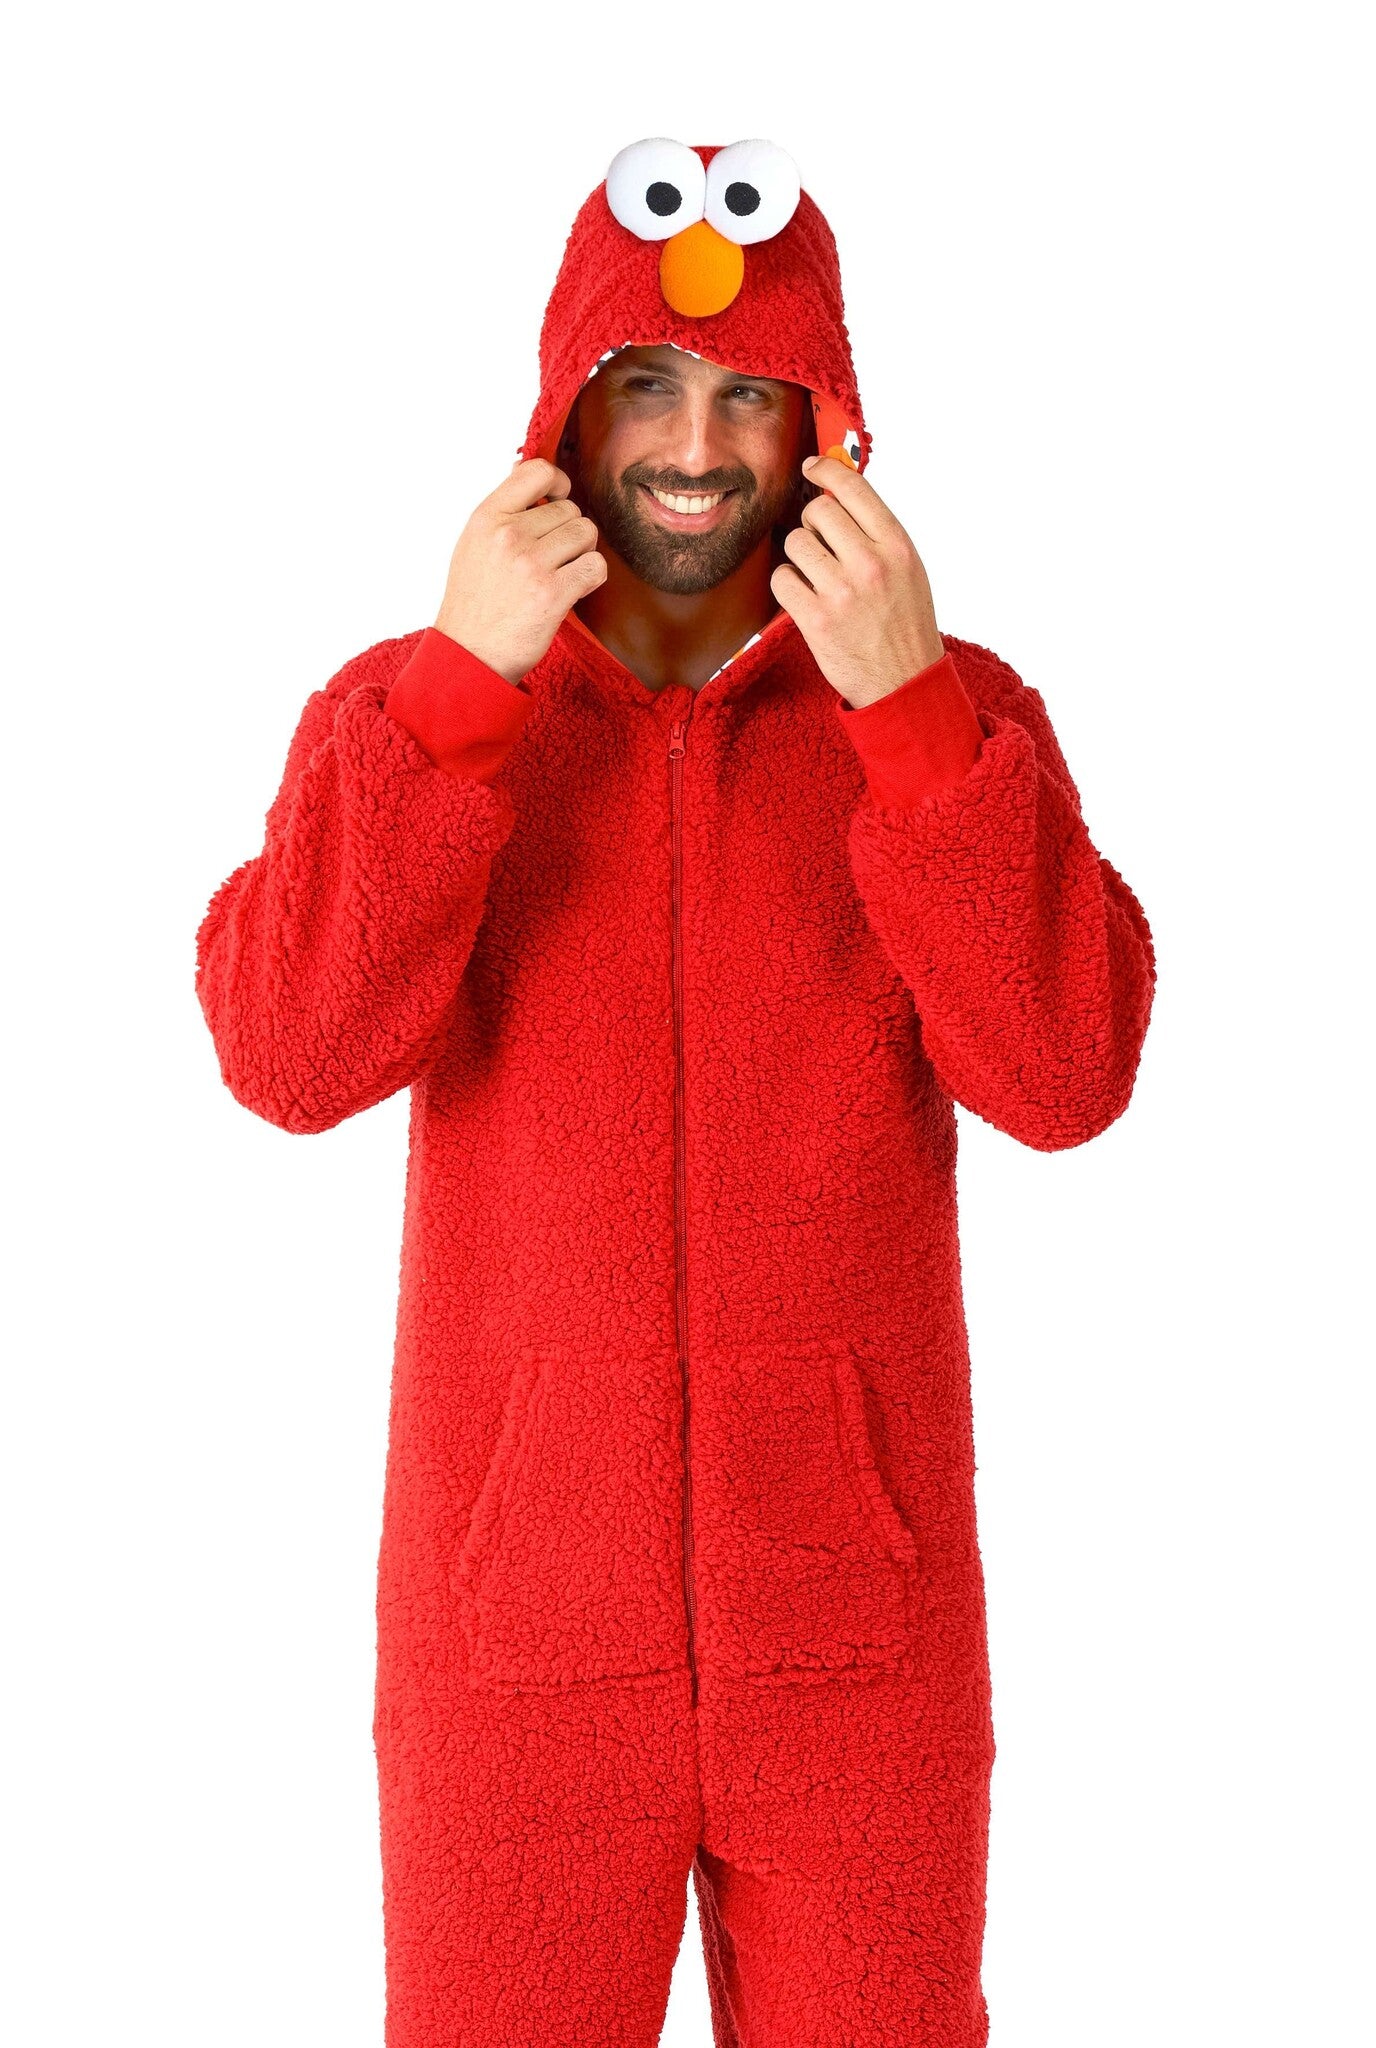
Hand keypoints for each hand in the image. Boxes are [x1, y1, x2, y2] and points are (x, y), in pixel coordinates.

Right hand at [435, 459, 607, 684]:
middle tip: (555, 558)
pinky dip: (592, 577)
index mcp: (487, 518)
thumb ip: (502, 511)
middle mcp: (509, 536)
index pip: (537, 472)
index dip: (558, 482)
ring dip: (582, 553)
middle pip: (570, 510)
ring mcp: (532, 564)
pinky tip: (574, 588)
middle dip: (570, 532)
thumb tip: (528, 472)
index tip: (559, 499)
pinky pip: (596, 566)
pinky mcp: (554, 593)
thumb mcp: (473, 545)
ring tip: (562, 573)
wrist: (471, 654)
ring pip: (587, 534)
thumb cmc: (474, 602)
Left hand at [770, 454, 944, 707]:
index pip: (852, 487)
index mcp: (897, 545)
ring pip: (795, 542)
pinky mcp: (815, 620)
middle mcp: (870, 564)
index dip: (825, 470)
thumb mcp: (908, 569)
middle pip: (817, 512)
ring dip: (800, 557)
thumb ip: (876, 531)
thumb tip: (837, 489)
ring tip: (818, 578)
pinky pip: (782, 578)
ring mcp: (841, 592)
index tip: (810, 467)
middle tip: (824, 548)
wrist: (904, 683)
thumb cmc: (905, 623)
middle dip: (814, 525)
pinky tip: (805, 597)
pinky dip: (788, 585)